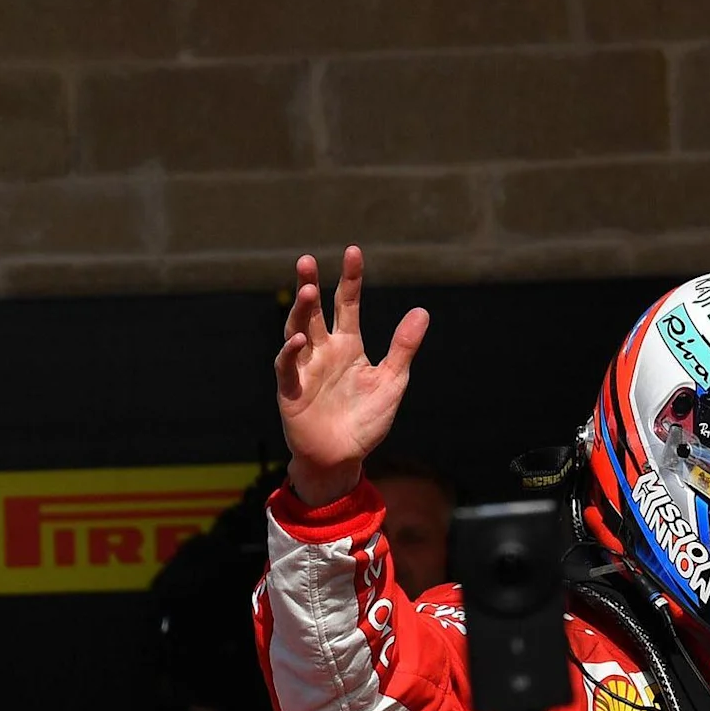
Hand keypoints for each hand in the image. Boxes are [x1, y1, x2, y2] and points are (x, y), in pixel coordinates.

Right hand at [274, 246, 428, 504]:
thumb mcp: (392, 381)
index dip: (350, 279)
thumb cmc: (366, 420)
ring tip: (307, 290)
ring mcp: (305, 369)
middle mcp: (324, 351)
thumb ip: (403, 348)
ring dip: (300, 312)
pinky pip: (288, 368)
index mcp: (348, 346)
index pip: (347, 305)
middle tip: (307, 260)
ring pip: (297, 332)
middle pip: (314, 312)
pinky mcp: (291, 391)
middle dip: (309, 285)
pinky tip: (300, 339)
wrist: (343, 458)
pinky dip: (291, 353)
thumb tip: (422, 311)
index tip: (353, 252)